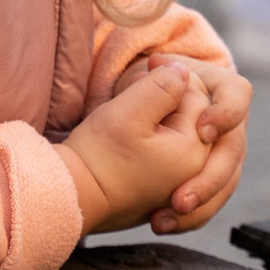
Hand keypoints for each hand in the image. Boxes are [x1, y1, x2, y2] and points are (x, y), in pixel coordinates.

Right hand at [58, 64, 212, 233]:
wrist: (74, 197)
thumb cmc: (100, 156)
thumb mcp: (131, 111)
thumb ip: (163, 86)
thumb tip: (182, 72)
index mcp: (194, 152)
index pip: (195, 97)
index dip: (165, 82)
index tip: (135, 84)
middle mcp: (195, 171)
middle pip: (189, 115)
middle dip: (162, 100)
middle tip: (129, 99)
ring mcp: (179, 182)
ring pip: (176, 131)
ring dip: (154, 118)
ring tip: (125, 120)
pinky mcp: (162, 188)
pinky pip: (166, 150)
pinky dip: (150, 138)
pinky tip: (128, 140)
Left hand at [115, 56, 250, 233]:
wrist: (145, 105)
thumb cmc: (150, 83)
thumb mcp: (150, 74)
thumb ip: (157, 74)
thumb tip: (160, 66)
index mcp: (223, 89)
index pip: (238, 95)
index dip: (226, 113)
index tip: (202, 131)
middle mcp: (231, 123)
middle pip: (234, 152)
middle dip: (208, 179)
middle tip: (179, 199)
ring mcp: (225, 151)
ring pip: (226, 183)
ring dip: (199, 206)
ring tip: (163, 221)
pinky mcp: (214, 176)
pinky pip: (210, 201)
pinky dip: (189, 217)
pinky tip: (162, 224)